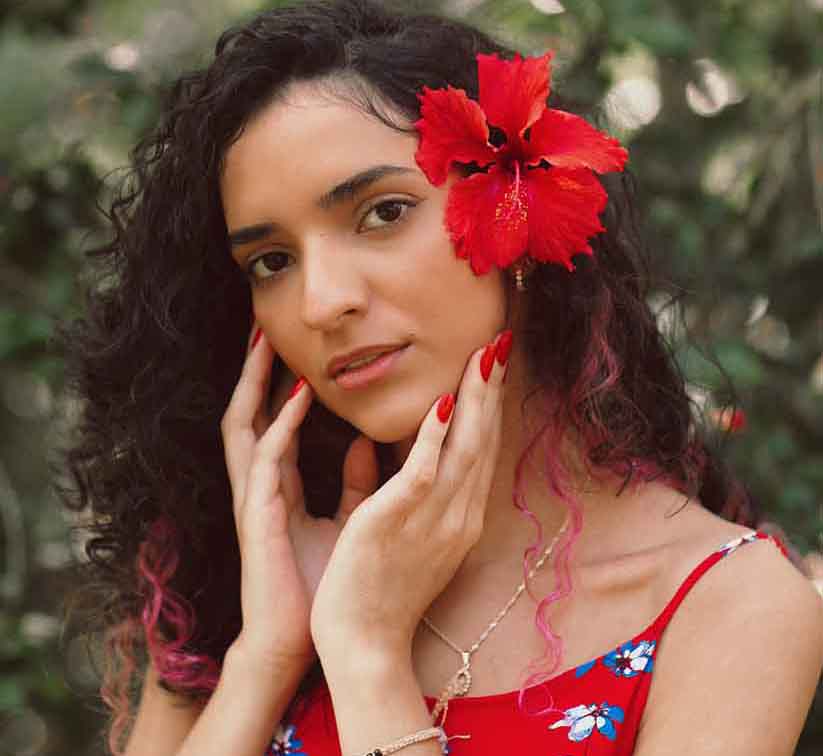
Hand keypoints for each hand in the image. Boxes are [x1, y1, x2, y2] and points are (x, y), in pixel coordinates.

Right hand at [220, 324, 379, 670]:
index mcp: (279, 483)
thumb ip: (353, 480)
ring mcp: (254, 496)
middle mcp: (261, 483)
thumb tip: (366, 443)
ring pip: (245, 424)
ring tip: (267, 340)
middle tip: (264, 323)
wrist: (304, 636)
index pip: (274, 419)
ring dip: (256, 383)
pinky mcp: (258, 515)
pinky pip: (267, 458)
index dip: (279, 381)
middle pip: (251, 411)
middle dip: (255, 369)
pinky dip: (281, 422)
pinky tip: (298, 393)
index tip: (295, 343)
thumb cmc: (321, 580)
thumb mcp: (347, 518)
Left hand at [309, 330, 509, 661]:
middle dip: (492, 389)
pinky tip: (444, 400)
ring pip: (464, 448)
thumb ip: (405, 489)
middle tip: (500, 342)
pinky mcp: (398, 522)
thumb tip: (389, 447)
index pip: (481, 451)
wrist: (365, 647)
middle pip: (483, 441)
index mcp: (460, 518)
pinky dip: (435, 434)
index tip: (494, 368)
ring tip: (484, 353)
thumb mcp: (407, 536)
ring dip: (475, 397)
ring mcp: (434, 520)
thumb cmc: (381, 591)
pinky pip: (423, 471)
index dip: (491, 406)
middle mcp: (458, 515)